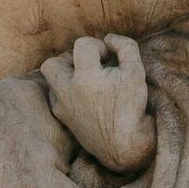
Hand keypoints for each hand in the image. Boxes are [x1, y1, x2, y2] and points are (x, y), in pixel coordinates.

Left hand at [40, 34, 154, 170]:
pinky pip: (57, 98)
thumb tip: (110, 39)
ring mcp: (62, 107)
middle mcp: (67, 91)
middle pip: (52, 63)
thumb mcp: (137, 73)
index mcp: (85, 78)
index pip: (83, 44)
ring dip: (66, 75)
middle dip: (70, 60)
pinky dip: (67, 93)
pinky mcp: (64, 120)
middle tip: (91, 67)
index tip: (112, 58)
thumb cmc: (132, 109)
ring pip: (51, 81)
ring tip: (86, 80)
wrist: (124, 148)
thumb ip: (125, 48)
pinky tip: (85, 97)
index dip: (100, 46)